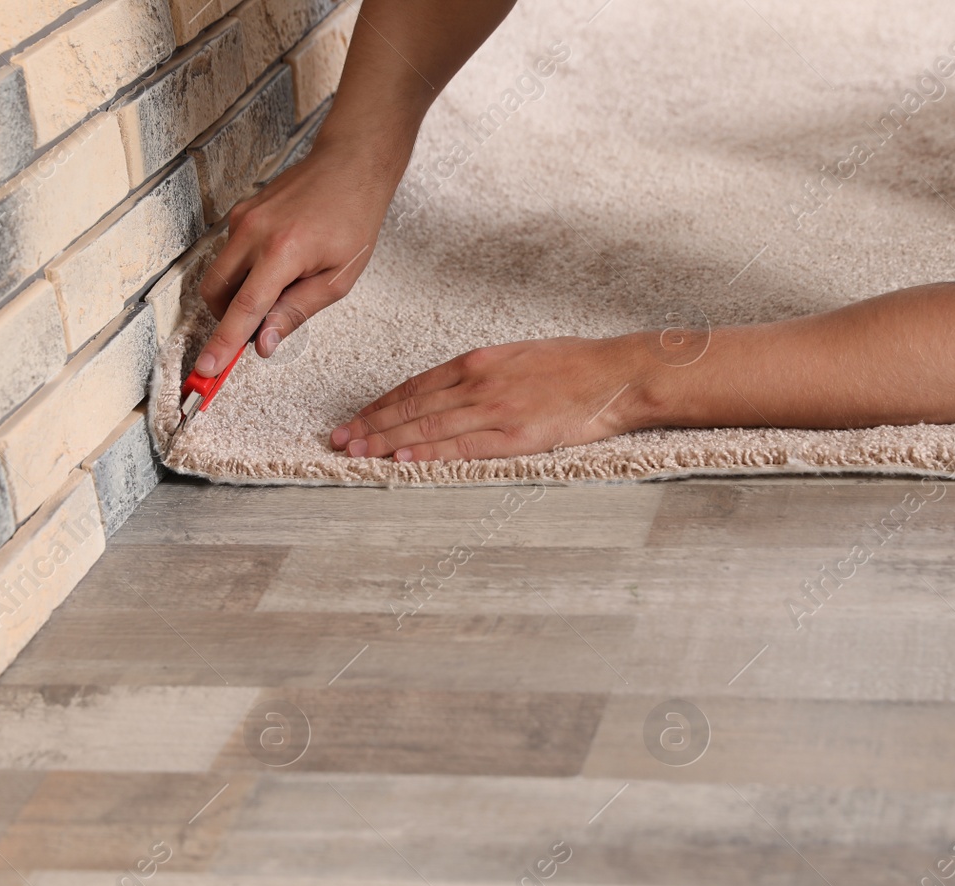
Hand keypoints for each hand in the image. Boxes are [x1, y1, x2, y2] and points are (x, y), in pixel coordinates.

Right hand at [194, 142, 396, 374]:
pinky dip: (245, 271)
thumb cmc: (352, 219)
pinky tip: (279, 264)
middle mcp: (254, 231)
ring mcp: (243, 218)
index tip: (206, 369)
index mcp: (283, 251)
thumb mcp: (338, 279)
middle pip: (216, 293)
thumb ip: (297, 312)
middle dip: (228, 318)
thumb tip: (262, 343)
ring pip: (220, 274)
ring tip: (282, 288)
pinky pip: (231, 254)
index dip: (223, 343)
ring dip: (239, 294)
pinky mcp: (241, 212)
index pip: (244, 308)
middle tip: (258, 328)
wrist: (350, 165)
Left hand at [329, 335, 661, 460]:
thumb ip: (483, 373)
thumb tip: (452, 390)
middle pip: (411, 405)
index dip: (380, 404)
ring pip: (427, 426)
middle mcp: (478, 382)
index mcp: (478, 360)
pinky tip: (402, 460)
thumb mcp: (519, 356)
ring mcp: (495, 408)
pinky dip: (428, 453)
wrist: (616, 374)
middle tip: (338, 439)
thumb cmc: (574, 366)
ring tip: (356, 452)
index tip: (356, 418)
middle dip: (370, 423)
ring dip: (387, 441)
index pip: (415, 385)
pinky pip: (461, 446)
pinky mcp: (515, 434)